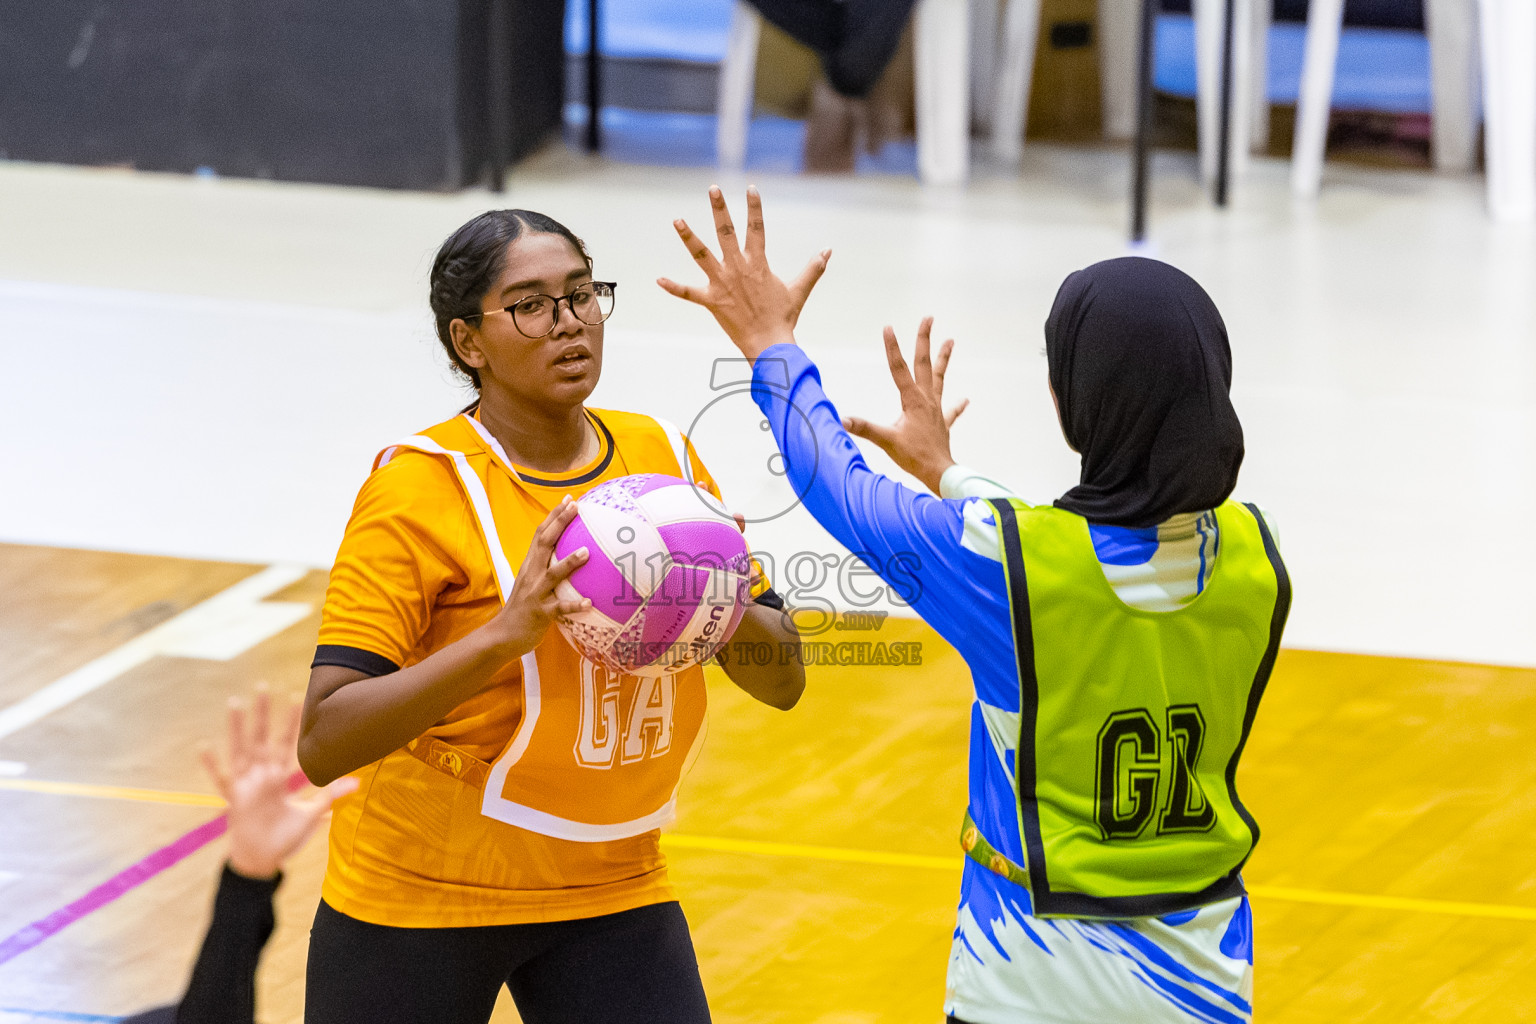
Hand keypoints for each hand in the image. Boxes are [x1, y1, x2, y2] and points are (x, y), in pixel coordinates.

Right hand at [200, 686, 358, 880]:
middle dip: (263, 714)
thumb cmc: (285, 838)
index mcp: (280, 778)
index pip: (288, 744)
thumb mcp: (311, 816)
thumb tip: (357, 782)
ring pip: (241, 750)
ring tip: (234, 702)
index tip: (297, 697)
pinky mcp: (233, 800)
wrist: (262, 862)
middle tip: (262, 686)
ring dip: (237, 728)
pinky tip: (203, 746)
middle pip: (262, 738)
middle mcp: (262, 776)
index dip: (292, 723)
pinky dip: (212, 764)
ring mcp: (246, 786)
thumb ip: (329, 796)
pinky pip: (221, 779)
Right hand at [483, 497, 591, 654]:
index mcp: (530, 565)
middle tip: (576, 507)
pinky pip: (559, 609)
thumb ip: (548, 567)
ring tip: (586, 552)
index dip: (554, 516)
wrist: (503, 635)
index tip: (569, 499)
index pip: (541, 534)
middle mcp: (531, 575)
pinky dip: (574, 606)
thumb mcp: (533, 582)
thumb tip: (573, 553)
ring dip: (569, 563)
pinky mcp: (540, 614)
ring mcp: (535, 594)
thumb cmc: (524, 608)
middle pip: (544, 544)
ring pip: (552, 575)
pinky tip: (589, 603)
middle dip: (560, 523)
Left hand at [658, 186, 830, 361]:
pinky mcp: (712, 301)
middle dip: (720, 209)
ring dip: (689, 237)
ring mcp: (723, 283)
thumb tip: (828, 251)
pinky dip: (674, 287)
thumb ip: (813, 268)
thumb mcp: (799, 290)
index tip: (751, 188)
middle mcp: (739, 268)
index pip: (757, 228)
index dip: (755, 208)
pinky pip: (689, 293)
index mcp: (759, 263)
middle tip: (713, 189)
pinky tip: (659, 279)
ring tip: (677, 220)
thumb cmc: (784, 318)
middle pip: (727, 232)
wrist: (769, 344)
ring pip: (702, 255)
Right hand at [842, 317, 969, 494]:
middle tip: (928, 318)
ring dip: (943, 359)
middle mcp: (927, 400)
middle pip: (925, 364)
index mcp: (912, 401)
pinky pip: (951, 410)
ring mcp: (936, 410)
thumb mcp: (887, 441)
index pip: (899, 368)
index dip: (892, 347)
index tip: (888, 327)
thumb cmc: (914, 457)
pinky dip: (957, 404)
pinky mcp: (942, 423)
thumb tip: (843, 419)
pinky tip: (965, 400)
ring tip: (950, 341)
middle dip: (924, 340)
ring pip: (940, 378)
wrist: (939, 473)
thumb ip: (865, 428)